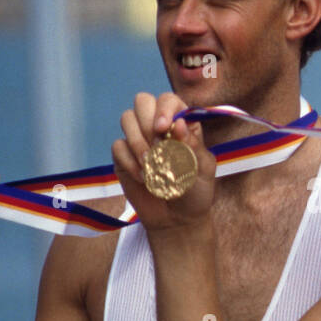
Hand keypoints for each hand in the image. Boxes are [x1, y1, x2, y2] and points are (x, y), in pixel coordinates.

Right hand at [110, 92, 215, 231]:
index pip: (169, 100)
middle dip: (147, 122)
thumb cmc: (196, 193)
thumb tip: (179, 124)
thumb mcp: (202, 171)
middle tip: (156, 148)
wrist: (177, 220)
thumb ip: (192, 147)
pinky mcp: (123, 156)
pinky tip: (143, 178)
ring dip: (138, 142)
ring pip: (127, 119)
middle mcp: (158, 126)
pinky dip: (129, 162)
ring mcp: (139, 139)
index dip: (164, 109)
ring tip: (151, 168)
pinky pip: (118, 146)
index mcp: (182, 124)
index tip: (163, 128)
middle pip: (142, 101)